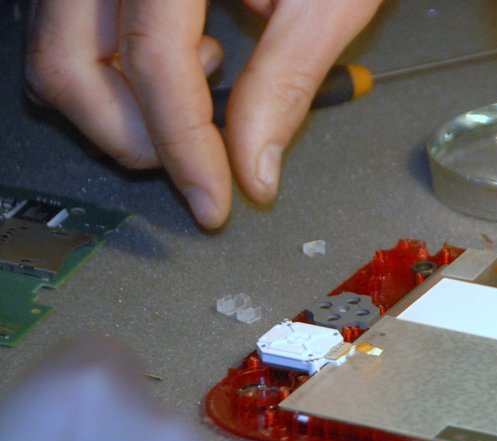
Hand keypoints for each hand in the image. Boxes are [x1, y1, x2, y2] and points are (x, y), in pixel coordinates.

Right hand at [24, 0, 382, 230]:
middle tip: (197, 164)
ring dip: (121, 106)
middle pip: (66, 62)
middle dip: (132, 137)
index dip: (185, 149)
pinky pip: (74, 28)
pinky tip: (192, 56)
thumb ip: (285, 82)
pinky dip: (121, 69)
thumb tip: (254, 169)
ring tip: (206, 91)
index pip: (154, 63)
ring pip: (58, 51)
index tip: (214, 202)